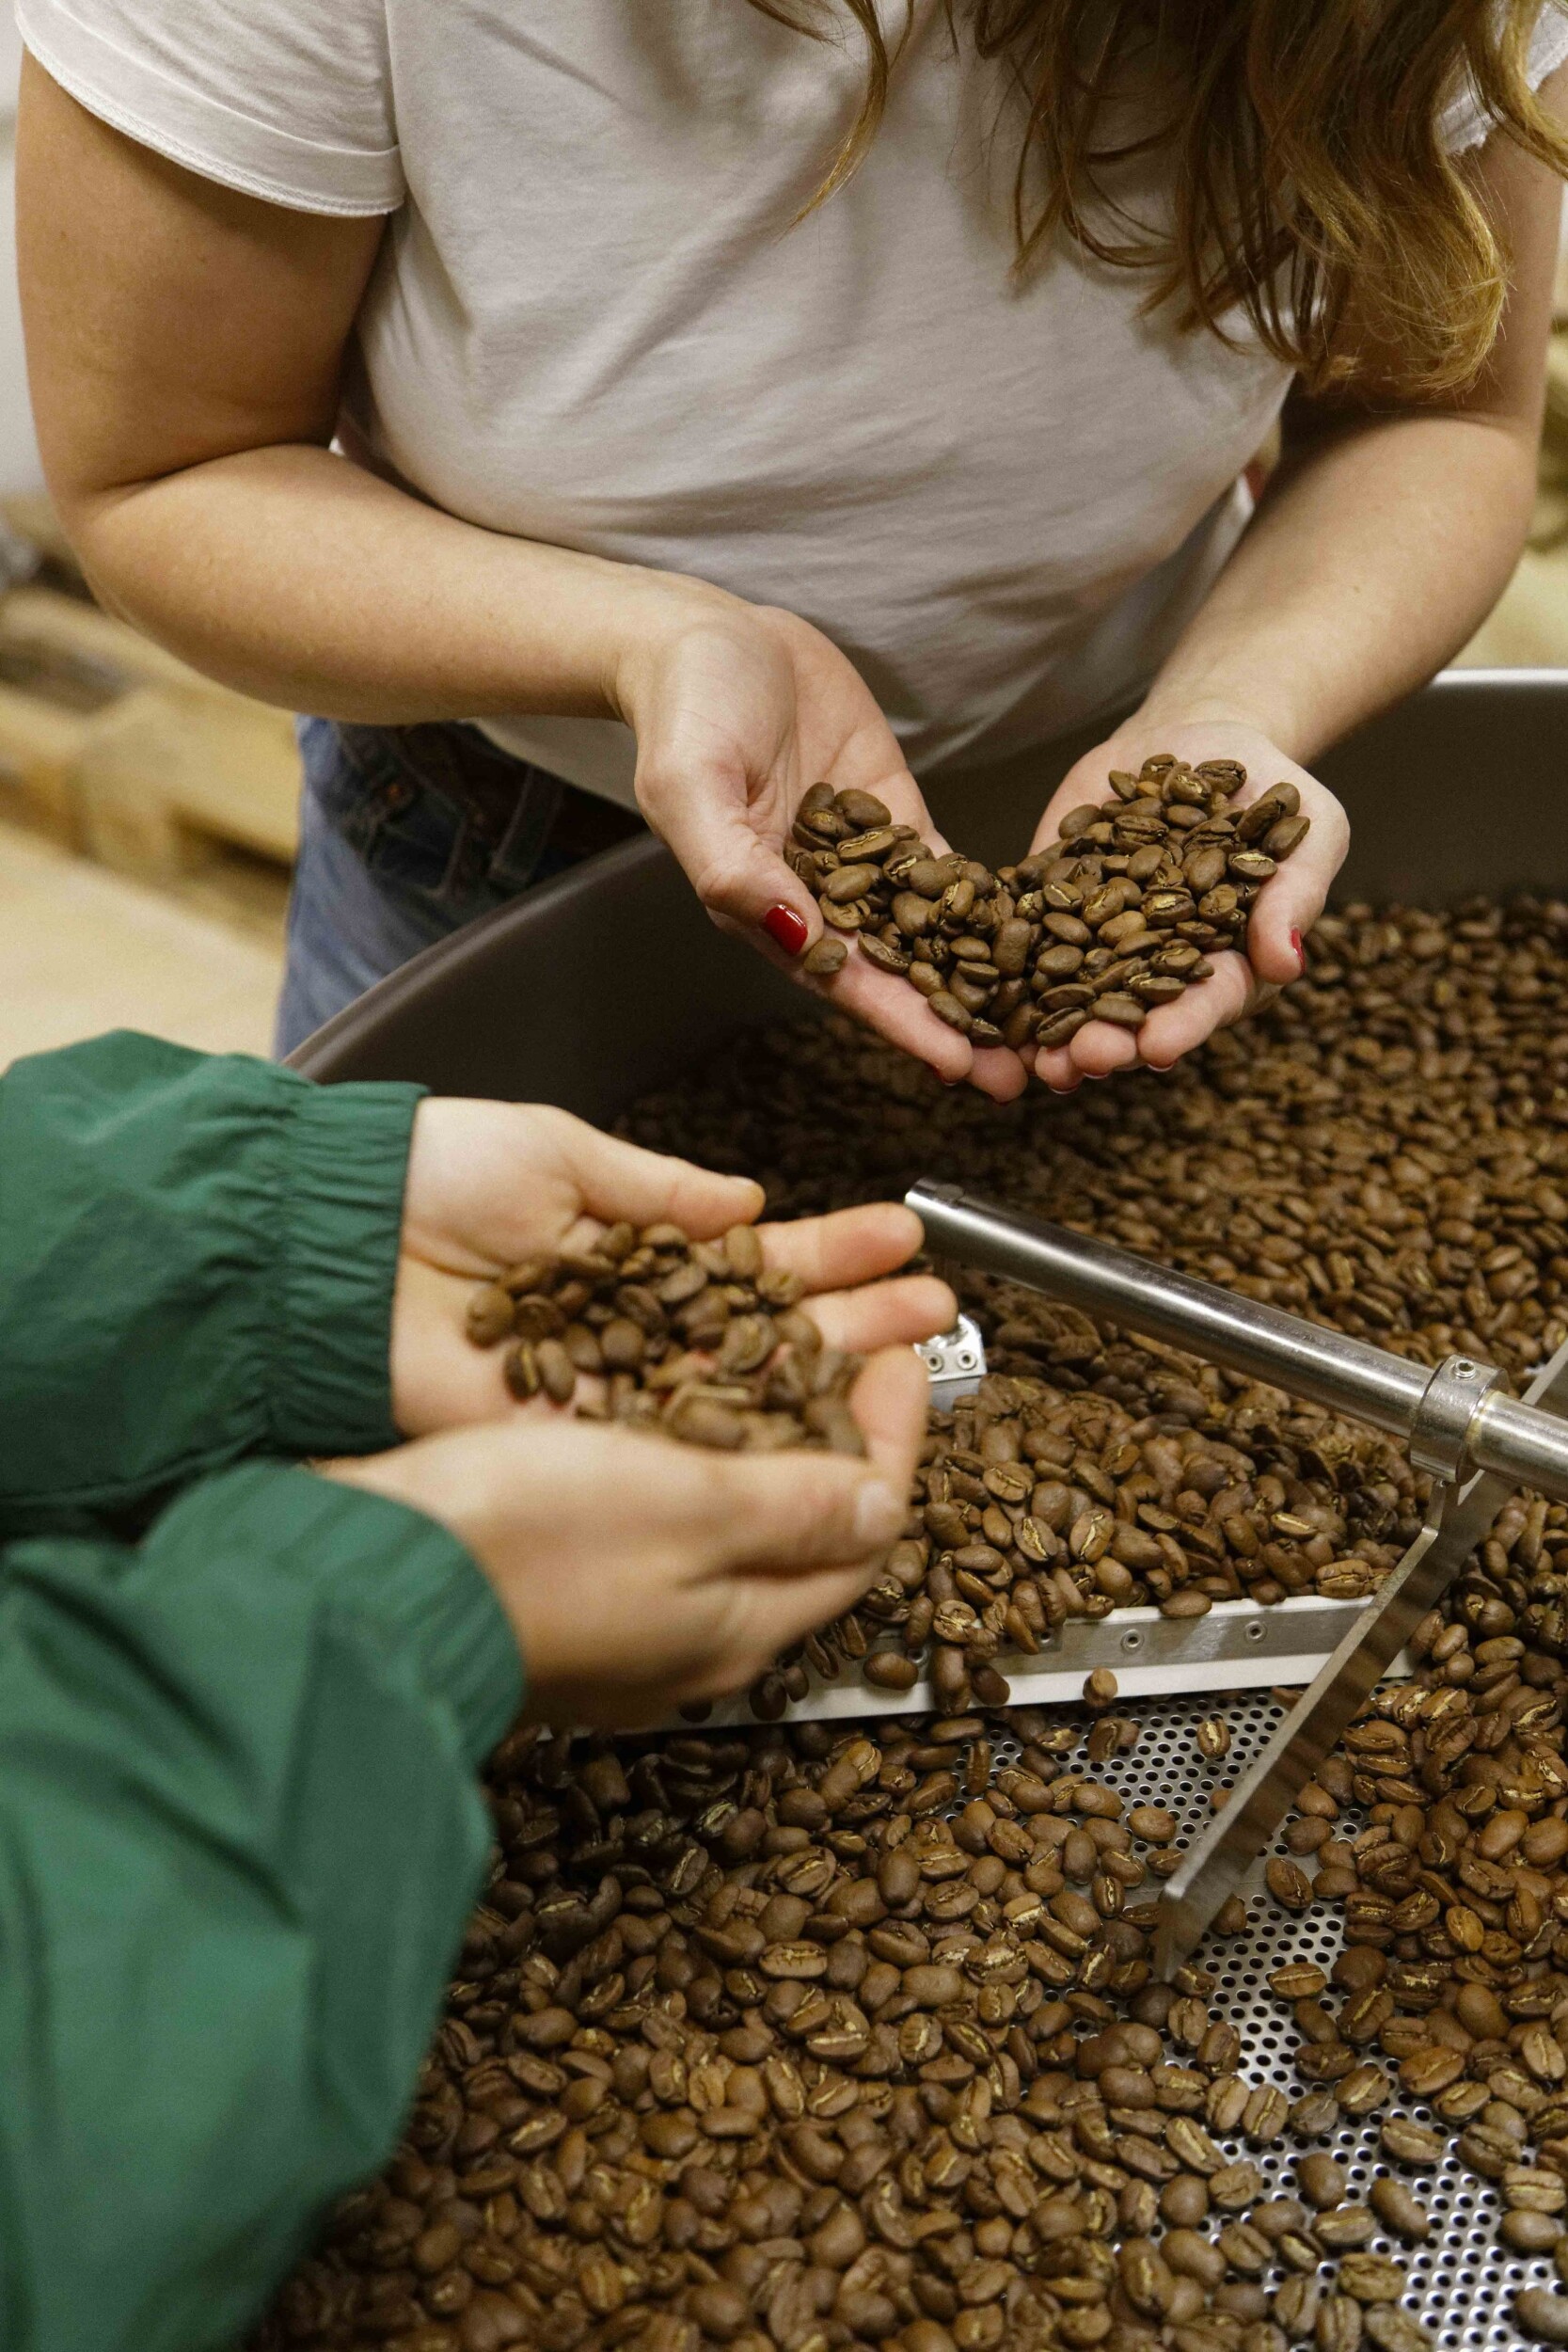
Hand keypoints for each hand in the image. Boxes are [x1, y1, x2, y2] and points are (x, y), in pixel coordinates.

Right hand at [325, 1345, 927, 1725]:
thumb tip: (885, 1502)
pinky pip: (656, 1516)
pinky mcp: (562, 1588)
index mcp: (739, 1624)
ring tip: (769, 1356)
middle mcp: (690, 1632)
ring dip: (763, 1432)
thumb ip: (795, 1507)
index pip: (861, 1532)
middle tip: (848, 1349)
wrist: (367, 1580)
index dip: (891, 1437)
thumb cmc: (522, 1543)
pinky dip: (684, 1452)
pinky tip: (662, 1405)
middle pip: (802, 1526)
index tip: (897, 1356)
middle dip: (835, 1431)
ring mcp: (624, 1617)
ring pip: (728, 1518)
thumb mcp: (685, 1507)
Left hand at [392, 1097, 954, 1434]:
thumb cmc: (431, 1176)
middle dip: (856, 1317)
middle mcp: (633, 1323)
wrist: (335, 1241)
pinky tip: (821, 1423)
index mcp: (631, 1246)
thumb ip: (659, 1189)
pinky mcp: (580, 1436)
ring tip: (913, 1352)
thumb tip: (746, 1201)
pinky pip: (680, 1442)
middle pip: (766, 1330)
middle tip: (937, 1307)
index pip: (752, 1256)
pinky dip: (752, 1437)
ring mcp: (612, 1386)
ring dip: (829, 1376)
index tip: (901, 1235)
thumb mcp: (559, 1151)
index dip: (830, 1251)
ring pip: (743, 1391)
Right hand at [612, 586, 1028, 1101]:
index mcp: (766, 908)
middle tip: (1029, 1072)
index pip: (846, 980)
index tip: (961, 1064)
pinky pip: (947, 872)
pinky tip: (1044, 943)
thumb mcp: (691, 785)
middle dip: (962, 1024)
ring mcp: (862, 860)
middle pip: (901, 974)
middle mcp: (818, 898)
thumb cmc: (687, 709)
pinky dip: (991, 907)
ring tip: (1049, 1025)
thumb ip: (732, 866)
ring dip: (986, 981)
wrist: (705, 638)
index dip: (904, 1024)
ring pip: (933, 934)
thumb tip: (792, 934)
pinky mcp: (892, 817)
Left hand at [1030, 713, 1348, 1091]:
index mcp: (1226, 962)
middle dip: (1109, 1040)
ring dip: (1053, 1028)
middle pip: (1133, 1012)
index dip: (1182, 1027)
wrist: (1202, 736)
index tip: (1158, 1049)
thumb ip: (1294, 895)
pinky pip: (1025, 934)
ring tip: (1035, 1057)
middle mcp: (1158, 964)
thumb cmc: (1272, 790)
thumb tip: (1286, 962)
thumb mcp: (1308, 830)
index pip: (1207, 1003)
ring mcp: (1100, 936)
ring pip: (1073, 992)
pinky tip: (983, 987)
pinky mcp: (1054, 899)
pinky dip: (1006, 963)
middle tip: (1085, 1061)